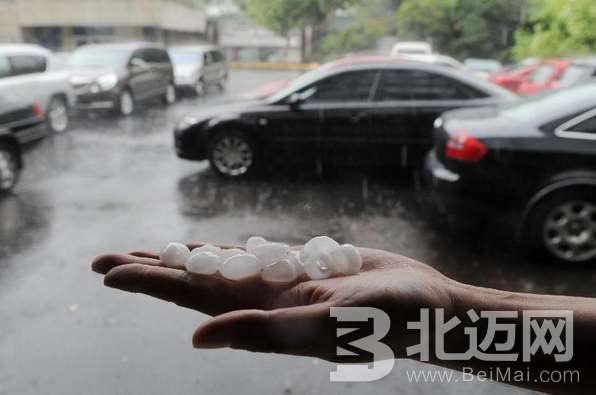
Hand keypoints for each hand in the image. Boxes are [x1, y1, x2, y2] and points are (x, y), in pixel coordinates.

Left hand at [92, 244, 453, 360]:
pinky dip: (229, 250)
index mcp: (264, 315)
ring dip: (183, 257)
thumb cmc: (387, 320)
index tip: (109, 271)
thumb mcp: (325, 326)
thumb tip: (197, 339)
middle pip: (195, 280)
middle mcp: (265, 300)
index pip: (193, 297)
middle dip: (152, 268)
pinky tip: (210, 249)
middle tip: (105, 258)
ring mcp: (284, 282)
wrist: (426, 308)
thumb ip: (263, 331)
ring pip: (222, 266)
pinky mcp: (306, 265)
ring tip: (149, 250)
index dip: (151, 283)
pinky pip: (258, 255)